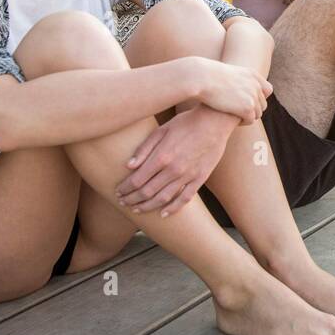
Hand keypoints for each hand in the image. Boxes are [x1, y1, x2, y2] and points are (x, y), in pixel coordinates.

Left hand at [115, 105, 237, 216]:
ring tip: (137, 209)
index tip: (118, 191)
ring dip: (147, 206)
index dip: (125, 188)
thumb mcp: (162, 130)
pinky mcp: (200, 178)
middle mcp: (173, 170)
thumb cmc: (186, 122)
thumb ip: (144, 149)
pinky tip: (163, 214)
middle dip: (132, 199)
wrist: (215, 121)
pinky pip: (184, 198)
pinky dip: (173, 208)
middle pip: (147, 192)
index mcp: (161, 156)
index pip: (137, 180)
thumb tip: (128, 166)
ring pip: (163, 198)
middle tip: (123, 202)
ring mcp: (187, 176)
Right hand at [193, 59, 272, 123]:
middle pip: (262, 104)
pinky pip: (250, 120)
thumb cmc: (207, 76)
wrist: (201, 78)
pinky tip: (232, 120)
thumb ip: (237, 81)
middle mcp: (255, 85)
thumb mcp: (227, 74)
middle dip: (251, 110)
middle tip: (237, 113)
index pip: (267, 90)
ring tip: (233, 117)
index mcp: (252, 74)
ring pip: (258, 114)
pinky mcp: (247, 108)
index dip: (259, 98)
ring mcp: (253, 96)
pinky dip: (243, 122)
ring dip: (247, 117)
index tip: (247, 102)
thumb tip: (238, 92)